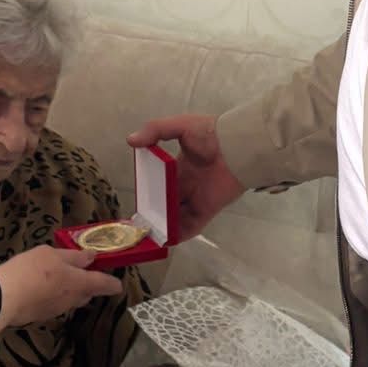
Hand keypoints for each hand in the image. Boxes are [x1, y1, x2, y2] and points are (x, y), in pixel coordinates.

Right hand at [0, 247, 119, 332]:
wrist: (3, 298)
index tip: (117, 284)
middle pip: (87, 293)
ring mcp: (57, 310)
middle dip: (87, 284)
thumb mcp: (52, 254)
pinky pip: (54, 304)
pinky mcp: (41, 316)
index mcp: (80, 283)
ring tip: (57, 276)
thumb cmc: (32, 270)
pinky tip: (39, 287)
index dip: (112, 283)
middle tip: (81, 271)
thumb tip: (91, 257)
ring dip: (68, 290)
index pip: (103, 284)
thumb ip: (73, 257)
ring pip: (70, 299)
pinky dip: (52, 296)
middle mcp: (72, 300)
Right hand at [127, 113, 243, 238]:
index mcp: (179, 168)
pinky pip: (191, 226)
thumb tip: (131, 140)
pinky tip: (165, 240)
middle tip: (139, 222)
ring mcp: (197, 199)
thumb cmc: (210, 133)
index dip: (150, 192)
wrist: (236, 145)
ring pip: (176, 217)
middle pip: (167, 204)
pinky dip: (179, 235)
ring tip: (147, 235)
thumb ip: (155, 130)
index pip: (161, 183)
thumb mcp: (180, 126)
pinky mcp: (206, 209)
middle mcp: (187, 185)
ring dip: (164, 225)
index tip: (139, 200)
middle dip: (155, 212)